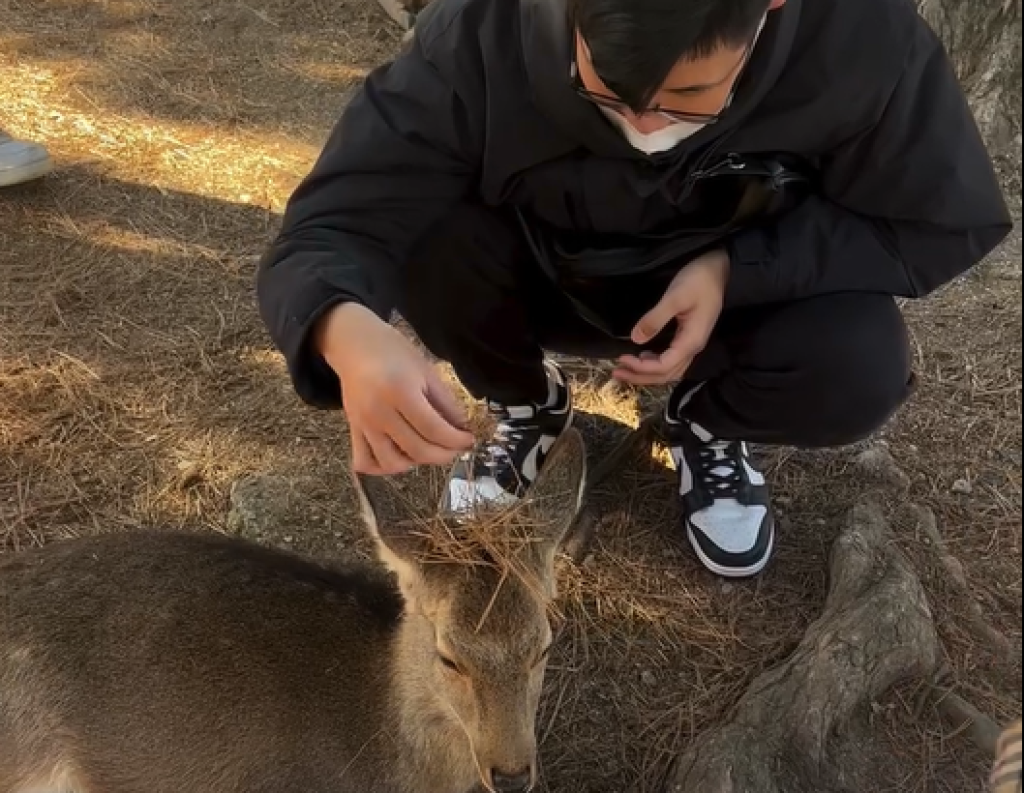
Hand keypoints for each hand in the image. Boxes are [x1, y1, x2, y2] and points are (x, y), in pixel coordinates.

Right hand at [316, 303, 474, 474]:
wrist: (355, 345)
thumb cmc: (393, 352)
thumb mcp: (426, 371)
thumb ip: (446, 403)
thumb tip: (462, 429)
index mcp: (400, 392)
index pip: (434, 429)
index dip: (456, 440)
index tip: (469, 439)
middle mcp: (378, 412)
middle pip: (417, 449)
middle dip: (444, 454)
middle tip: (456, 448)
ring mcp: (363, 424)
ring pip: (392, 463)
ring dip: (416, 462)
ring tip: (428, 448)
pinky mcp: (353, 430)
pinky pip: (365, 462)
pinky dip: (384, 467)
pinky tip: (400, 456)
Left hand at [613, 248, 729, 385]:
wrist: (720, 269)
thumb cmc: (699, 280)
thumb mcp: (674, 297)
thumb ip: (655, 319)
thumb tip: (636, 339)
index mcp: (690, 341)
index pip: (664, 366)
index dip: (641, 368)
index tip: (621, 359)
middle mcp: (693, 348)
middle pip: (666, 375)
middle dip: (640, 377)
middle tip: (616, 373)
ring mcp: (693, 343)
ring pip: (670, 370)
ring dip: (647, 373)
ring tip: (626, 369)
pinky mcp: (689, 337)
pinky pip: (672, 360)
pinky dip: (656, 364)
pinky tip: (643, 357)